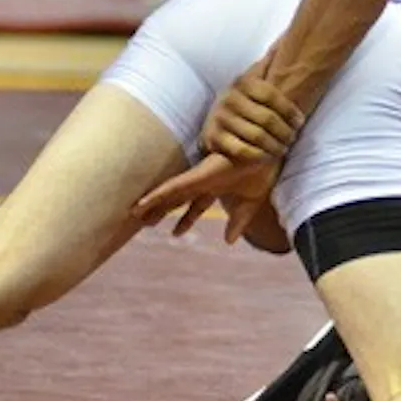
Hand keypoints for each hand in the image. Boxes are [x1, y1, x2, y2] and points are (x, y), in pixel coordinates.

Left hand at [133, 152, 280, 243]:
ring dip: (152, 203)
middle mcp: (203, 181)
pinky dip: (157, 195)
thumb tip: (228, 242)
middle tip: (144, 222)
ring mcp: (198, 178)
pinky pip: (172, 187)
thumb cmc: (261, 171)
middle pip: (177, 199)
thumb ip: (237, 222)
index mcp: (216, 187)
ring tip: (133, 213)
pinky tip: (142, 203)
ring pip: (169, 193)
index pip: (196, 207)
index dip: (186, 220)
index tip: (175, 233)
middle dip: (162, 211)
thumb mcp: (249, 204)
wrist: (266, 157)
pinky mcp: (196, 175)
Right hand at [203, 65, 305, 162]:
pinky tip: (267, 156)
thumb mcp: (253, 79)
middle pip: (267, 119)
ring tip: (284, 148)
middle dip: (285, 132)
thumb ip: (268, 66)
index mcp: (243, 82)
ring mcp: (220, 118)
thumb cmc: (244, 101)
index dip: (290, 111)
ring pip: (257, 136)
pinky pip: (242, 150)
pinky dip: (258, 155)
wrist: (213, 119)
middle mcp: (229, 99)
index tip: (300, 122)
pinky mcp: (213, 138)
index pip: (272, 96)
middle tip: (293, 138)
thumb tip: (285, 43)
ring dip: (275, 146)